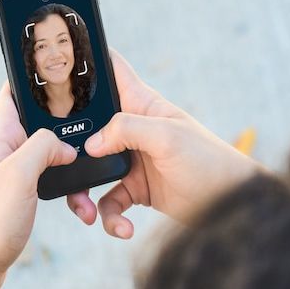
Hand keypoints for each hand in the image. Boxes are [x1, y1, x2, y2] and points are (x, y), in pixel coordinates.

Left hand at [0, 83, 77, 288]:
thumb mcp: (19, 174)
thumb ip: (43, 146)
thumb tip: (65, 146)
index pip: (13, 92)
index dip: (33, 77)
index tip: (59, 66)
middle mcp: (5, 151)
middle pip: (40, 122)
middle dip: (66, 122)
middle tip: (93, 122)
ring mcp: (13, 174)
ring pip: (50, 155)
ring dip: (71, 163)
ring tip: (87, 177)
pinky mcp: (21, 196)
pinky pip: (50, 181)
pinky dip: (67, 188)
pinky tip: (78, 203)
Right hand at [67, 49, 260, 237]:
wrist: (230, 206)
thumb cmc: (209, 161)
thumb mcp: (168, 137)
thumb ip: (127, 129)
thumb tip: (90, 144)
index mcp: (141, 105)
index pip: (112, 71)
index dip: (88, 61)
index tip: (60, 60)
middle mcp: (132, 130)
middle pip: (88, 128)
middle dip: (70, 146)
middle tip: (59, 162)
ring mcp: (131, 160)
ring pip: (90, 171)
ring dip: (83, 194)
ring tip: (87, 213)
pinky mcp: (135, 189)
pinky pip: (109, 203)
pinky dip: (110, 218)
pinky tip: (123, 228)